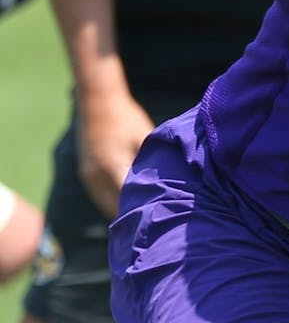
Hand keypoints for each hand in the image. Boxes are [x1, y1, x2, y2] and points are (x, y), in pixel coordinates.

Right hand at [75, 88, 152, 217]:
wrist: (97, 101)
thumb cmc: (127, 118)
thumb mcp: (145, 139)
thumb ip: (152, 162)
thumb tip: (170, 180)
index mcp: (113, 168)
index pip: (128, 201)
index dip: (143, 210)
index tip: (160, 218)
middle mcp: (96, 176)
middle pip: (113, 208)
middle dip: (132, 215)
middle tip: (154, 220)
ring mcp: (87, 175)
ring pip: (104, 204)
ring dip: (120, 209)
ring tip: (142, 214)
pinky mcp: (84, 172)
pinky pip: (98, 195)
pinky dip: (111, 200)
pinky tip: (127, 201)